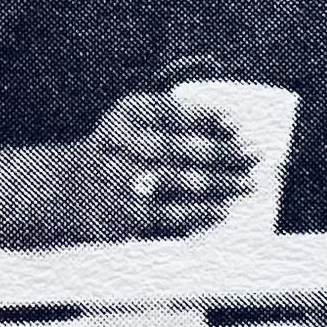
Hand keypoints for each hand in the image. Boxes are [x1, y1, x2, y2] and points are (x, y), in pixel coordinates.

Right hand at [62, 91, 257, 243]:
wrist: (72, 191)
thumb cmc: (121, 153)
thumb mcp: (139, 124)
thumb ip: (177, 120)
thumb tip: (231, 128)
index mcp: (124, 114)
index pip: (170, 111)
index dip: (206, 117)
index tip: (238, 124)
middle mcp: (115, 144)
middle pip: (178, 148)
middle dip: (222, 153)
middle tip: (254, 156)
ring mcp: (117, 182)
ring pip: (178, 183)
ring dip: (219, 184)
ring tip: (247, 184)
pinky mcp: (123, 216)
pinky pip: (170, 215)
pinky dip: (201, 213)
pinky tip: (222, 209)